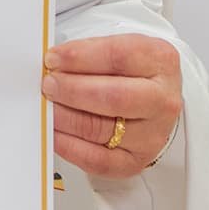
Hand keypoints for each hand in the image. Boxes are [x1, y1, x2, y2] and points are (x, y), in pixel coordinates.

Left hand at [42, 34, 181, 179]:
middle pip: (114, 97)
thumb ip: (89, 53)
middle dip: (72, 90)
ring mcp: (151, 134)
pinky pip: (98, 160)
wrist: (154, 100)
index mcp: (160, 61)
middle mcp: (161, 100)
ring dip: (65, 118)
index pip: (118, 56)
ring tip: (47, 107)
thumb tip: (52, 62)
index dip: (80, 57)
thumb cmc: (133, 72)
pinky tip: (55, 134)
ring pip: (101, 128)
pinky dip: (69, 147)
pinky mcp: (136, 161)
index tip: (54, 58)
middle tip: (49, 85)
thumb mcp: (121, 48)